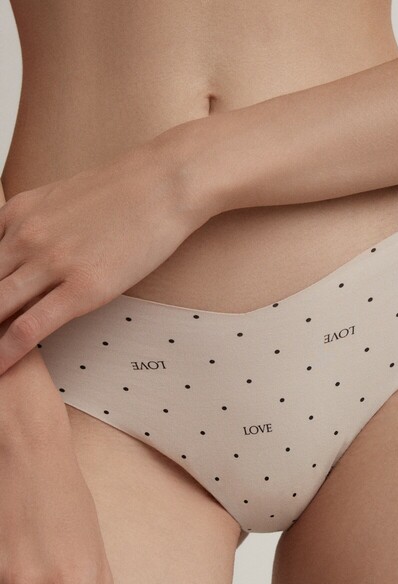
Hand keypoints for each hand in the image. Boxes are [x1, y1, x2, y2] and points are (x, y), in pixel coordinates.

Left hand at [0, 132, 216, 376]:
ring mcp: (52, 263)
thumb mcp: (63, 200)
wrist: (164, 184)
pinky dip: (7, 352)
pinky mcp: (82, 288)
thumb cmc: (125, 192)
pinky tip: (0, 368)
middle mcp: (25, 237)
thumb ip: (36, 226)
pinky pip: (30, 328)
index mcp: (16, 214)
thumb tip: (26, 250)